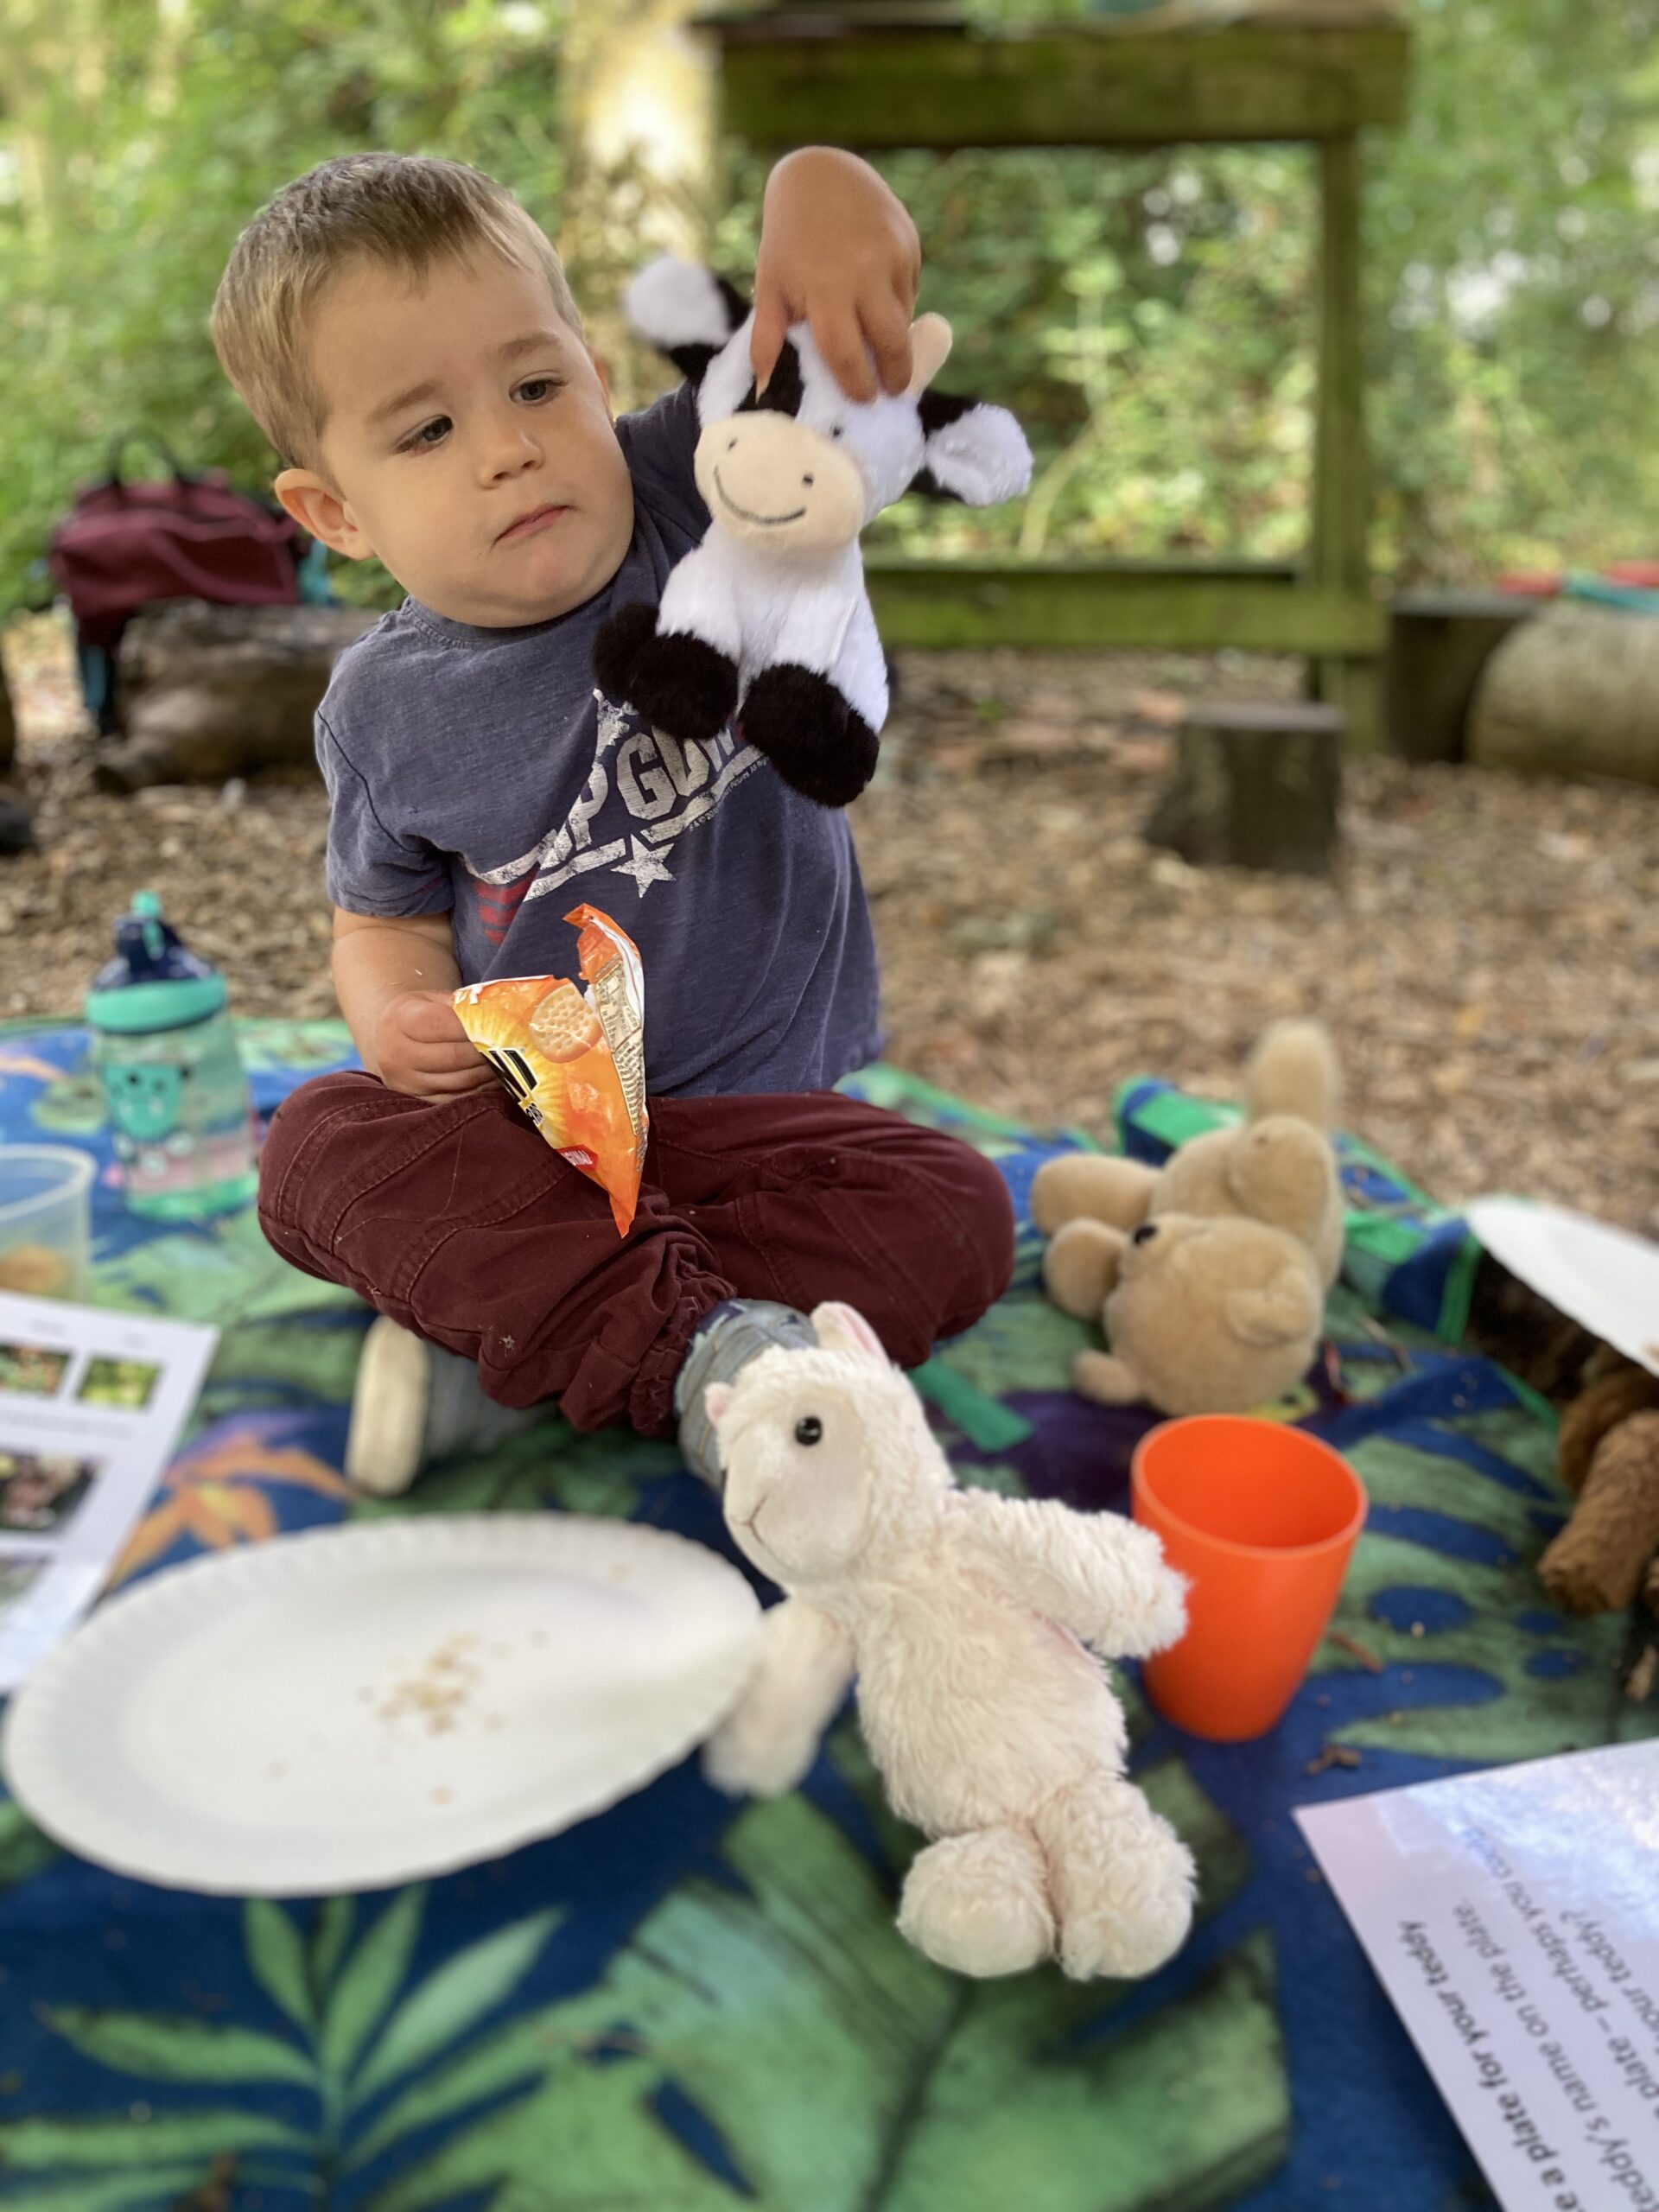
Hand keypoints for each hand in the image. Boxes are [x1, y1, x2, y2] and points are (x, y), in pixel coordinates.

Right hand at [374, 990, 495, 1099]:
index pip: (439, 1024)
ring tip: (507, 1061)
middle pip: (452, 1057)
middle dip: (486, 1051)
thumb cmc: (418, 1015)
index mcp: (400, 1020)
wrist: (388, 1041)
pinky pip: (458, 1098)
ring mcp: (407, 1082)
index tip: (499, 1025)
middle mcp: (397, 1054)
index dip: (472, 1026)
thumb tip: (499, 1013)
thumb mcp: (432, 1000)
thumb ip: (461, 1005)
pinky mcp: (420, 1100)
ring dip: (487, 1072)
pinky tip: (494, 1077)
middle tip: (511, 1046)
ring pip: (458, 1081)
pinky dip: (481, 1088)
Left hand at [751, 147, 921, 403]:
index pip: (847, 353)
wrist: (822, 175)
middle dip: (896, 374)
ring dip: (894, 335)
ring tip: (880, 341)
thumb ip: (767, 336)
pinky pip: (909, 290)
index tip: (864, 401)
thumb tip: (763, 386)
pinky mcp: (910, 244)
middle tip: (893, 391)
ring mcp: (892, 257)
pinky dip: (897, 302)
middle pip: (892, 343)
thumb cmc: (789, 239)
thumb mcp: (771, 283)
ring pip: (903, 317)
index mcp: (826, 289)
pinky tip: (878, 295)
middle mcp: (865, 274)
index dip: (857, 384)